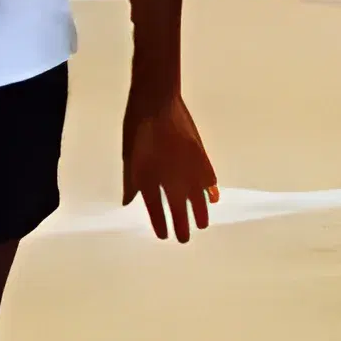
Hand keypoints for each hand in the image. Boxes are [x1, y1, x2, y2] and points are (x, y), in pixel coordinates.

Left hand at [121, 92, 216, 241]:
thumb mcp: (129, 158)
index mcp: (148, 181)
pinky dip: (210, 190)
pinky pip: (209, 180)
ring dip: (200, 213)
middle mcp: (171, 180)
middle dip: (182, 227)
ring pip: (198, 199)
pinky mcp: (201, 156)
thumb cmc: (137, 128)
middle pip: (179, 211)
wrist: (157, 102)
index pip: (156, 211)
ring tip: (202, 224)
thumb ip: (131, 182)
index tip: (164, 236)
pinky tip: (213, 197)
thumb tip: (128, 201)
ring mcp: (188, 169)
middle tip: (184, 238)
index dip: (161, 225)